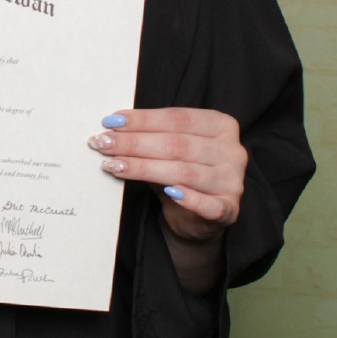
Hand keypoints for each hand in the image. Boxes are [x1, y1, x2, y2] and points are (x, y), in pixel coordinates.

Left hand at [87, 107, 245, 240]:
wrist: (197, 219)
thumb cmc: (181, 176)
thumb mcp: (167, 151)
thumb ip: (149, 138)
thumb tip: (110, 129)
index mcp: (221, 126)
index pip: (178, 118)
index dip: (143, 120)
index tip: (111, 122)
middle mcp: (232, 151)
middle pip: (178, 144)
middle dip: (135, 143)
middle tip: (103, 143)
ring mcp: (233, 181)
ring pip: (183, 172)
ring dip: (144, 168)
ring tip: (113, 165)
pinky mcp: (229, 210)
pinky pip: (206, 204)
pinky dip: (187, 198)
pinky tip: (166, 193)